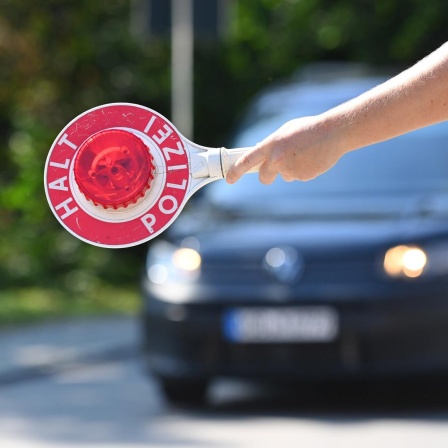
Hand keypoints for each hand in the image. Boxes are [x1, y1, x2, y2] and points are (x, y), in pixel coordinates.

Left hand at [226, 115, 343, 184]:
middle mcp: (277, 158)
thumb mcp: (285, 131)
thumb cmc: (308, 129)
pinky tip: (311, 158)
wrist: (333, 133)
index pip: (247, 160)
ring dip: (290, 169)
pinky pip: (297, 177)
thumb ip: (272, 144)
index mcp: (271, 144)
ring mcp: (290, 169)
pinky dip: (302, 170)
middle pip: (264, 177)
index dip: (236, 171)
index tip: (229, 179)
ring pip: (284, 176)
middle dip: (267, 176)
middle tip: (273, 171)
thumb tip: (261, 155)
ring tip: (304, 154)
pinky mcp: (302, 176)